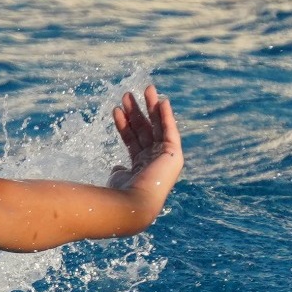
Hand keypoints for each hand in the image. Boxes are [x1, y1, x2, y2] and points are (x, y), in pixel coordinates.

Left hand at [109, 85, 182, 202]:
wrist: (133, 204)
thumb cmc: (121, 194)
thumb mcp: (119, 180)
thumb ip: (120, 171)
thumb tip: (119, 167)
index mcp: (142, 166)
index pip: (132, 139)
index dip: (124, 123)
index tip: (116, 109)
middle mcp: (155, 160)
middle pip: (144, 129)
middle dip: (136, 111)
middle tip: (128, 94)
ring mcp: (165, 157)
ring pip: (157, 126)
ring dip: (150, 107)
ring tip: (145, 88)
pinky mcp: (174, 154)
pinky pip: (170, 130)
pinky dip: (166, 116)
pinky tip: (163, 101)